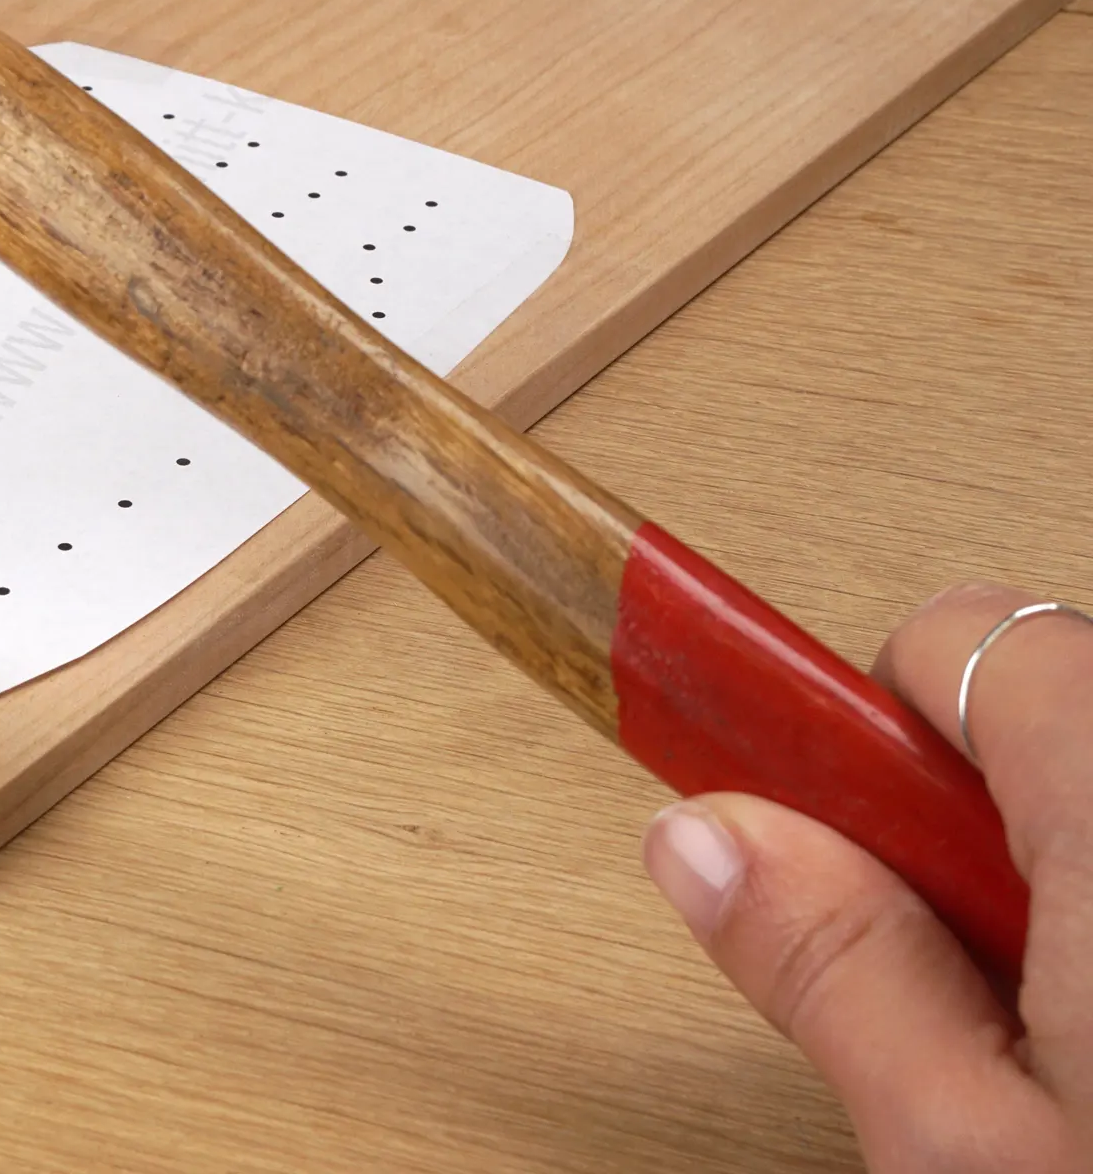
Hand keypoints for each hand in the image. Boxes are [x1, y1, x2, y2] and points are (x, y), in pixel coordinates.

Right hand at [643, 580, 1092, 1169]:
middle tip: (946, 975)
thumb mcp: (979, 1151)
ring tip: (1058, 1043)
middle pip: (1042, 711)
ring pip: (1091, 790)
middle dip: (956, 824)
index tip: (754, 755)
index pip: (956, 637)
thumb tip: (705, 841)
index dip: (848, 717)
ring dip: (1052, 878)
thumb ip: (839, 970)